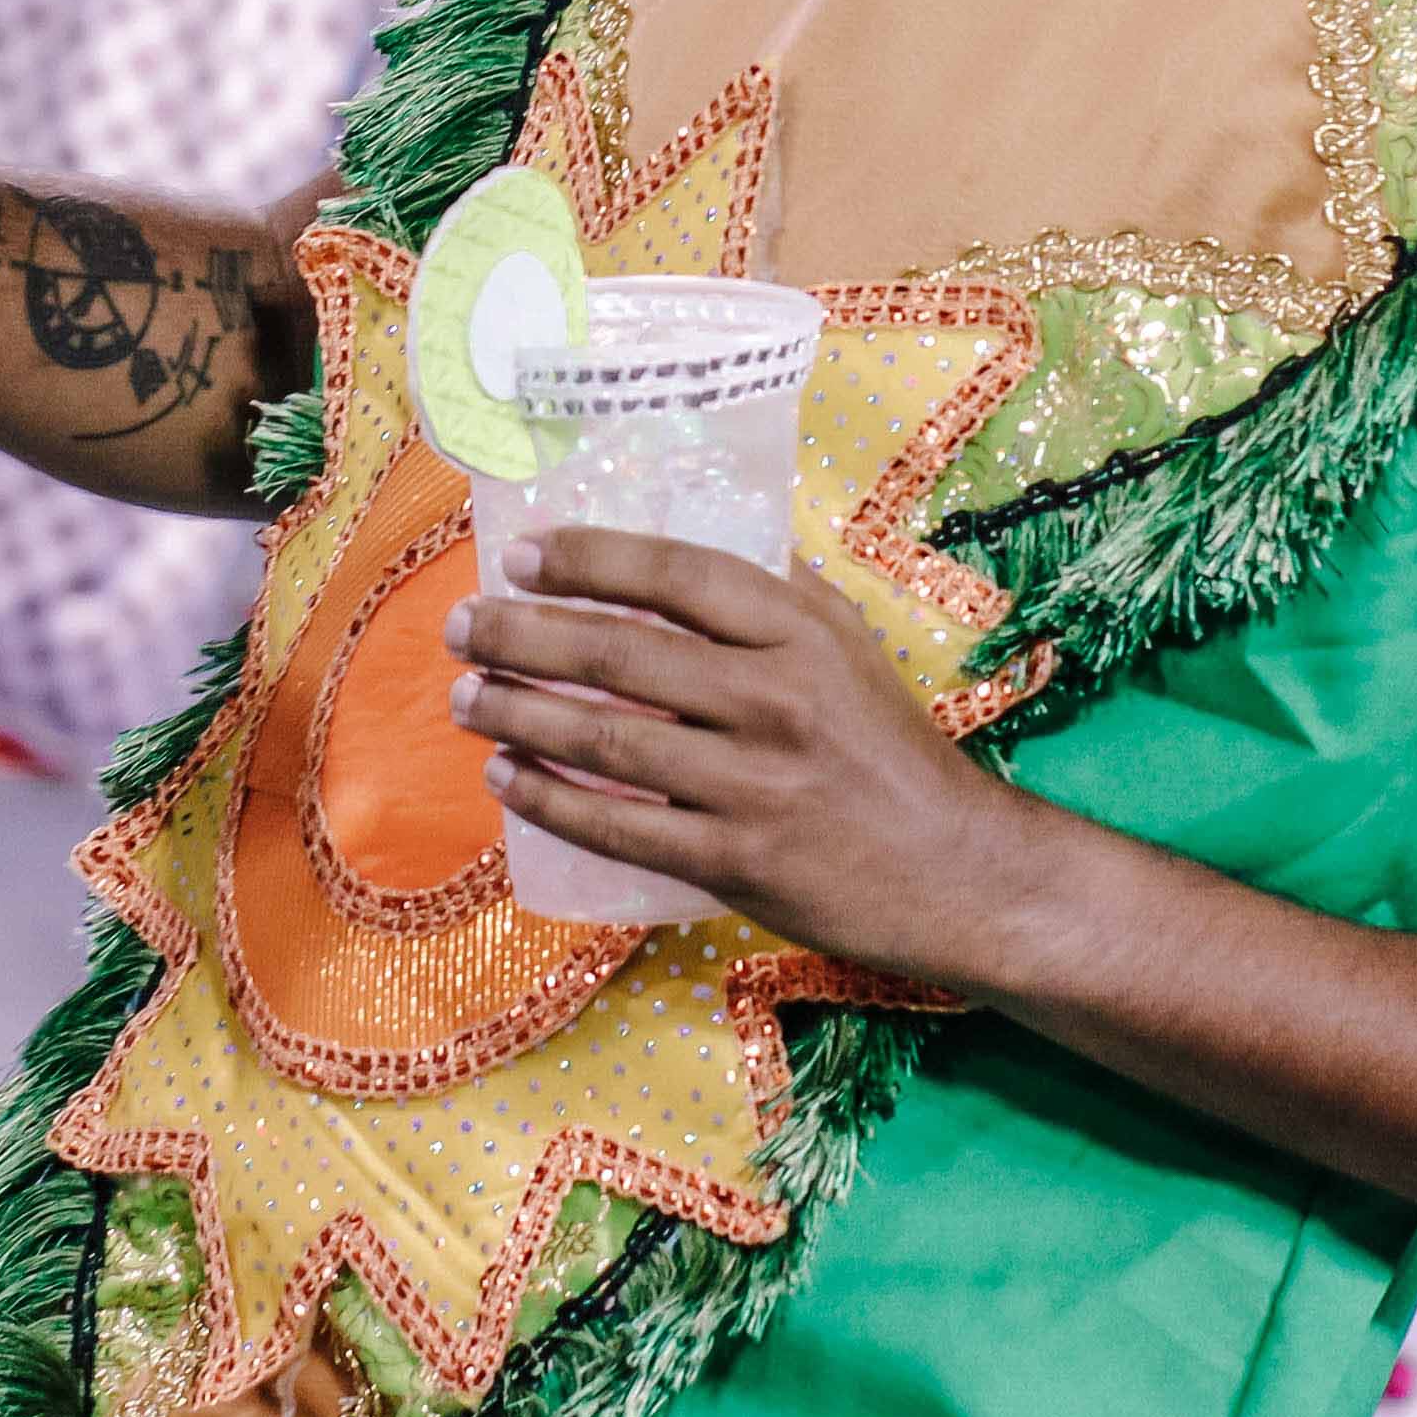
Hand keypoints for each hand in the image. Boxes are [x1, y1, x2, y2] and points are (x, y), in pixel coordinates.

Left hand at [445, 526, 1032, 985]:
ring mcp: (751, 783)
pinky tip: (506, 779)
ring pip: (604, 738)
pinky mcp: (733, 859)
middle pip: (620, 654)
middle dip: (524, 635)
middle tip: (463, 627)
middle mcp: (773, 699)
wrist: (953, 870)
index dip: (590, 559)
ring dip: (518, 714)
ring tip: (463, 698)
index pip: (676, 576)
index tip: (523, 556)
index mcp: (800, 633)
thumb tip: (692, 546)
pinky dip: (551, 800)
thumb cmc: (892, 751)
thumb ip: (778, 595)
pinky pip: (619, 825)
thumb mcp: (853, 648)